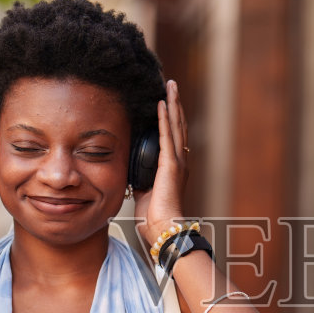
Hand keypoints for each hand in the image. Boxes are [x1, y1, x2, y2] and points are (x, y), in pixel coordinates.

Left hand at [135, 79, 189, 239]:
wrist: (162, 228)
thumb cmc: (154, 216)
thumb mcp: (145, 191)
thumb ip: (142, 179)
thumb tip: (133, 174)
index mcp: (174, 167)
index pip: (173, 136)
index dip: (171, 117)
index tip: (167, 101)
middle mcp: (180, 160)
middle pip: (178, 125)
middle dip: (175, 104)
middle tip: (171, 85)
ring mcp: (178, 161)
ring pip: (176, 125)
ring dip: (173, 104)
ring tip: (170, 86)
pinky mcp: (171, 164)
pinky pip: (167, 135)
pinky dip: (165, 118)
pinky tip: (161, 103)